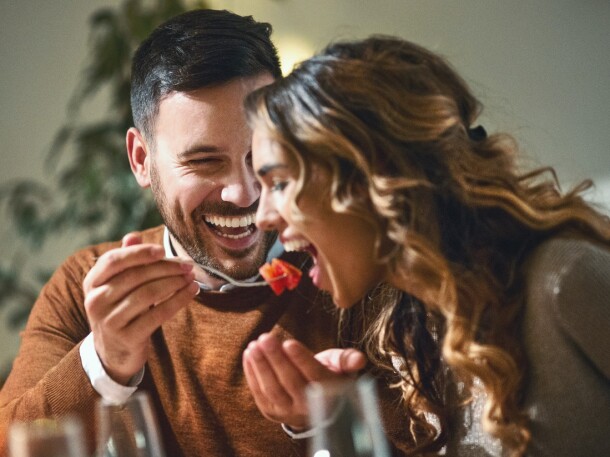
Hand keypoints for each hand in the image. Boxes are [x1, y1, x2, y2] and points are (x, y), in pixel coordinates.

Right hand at [83, 233, 198, 384]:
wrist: (113, 353)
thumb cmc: (120, 310)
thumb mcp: (116, 286)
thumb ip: (125, 261)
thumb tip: (134, 235)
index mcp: (91, 282)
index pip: (114, 260)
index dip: (139, 253)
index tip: (162, 250)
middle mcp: (95, 301)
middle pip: (135, 276)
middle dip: (166, 268)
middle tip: (187, 265)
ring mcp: (109, 321)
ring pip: (148, 294)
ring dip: (175, 283)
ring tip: (191, 277)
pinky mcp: (127, 337)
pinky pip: (158, 314)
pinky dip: (178, 301)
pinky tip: (191, 292)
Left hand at [242, 333, 365, 429]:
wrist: (317, 406)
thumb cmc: (329, 377)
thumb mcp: (340, 366)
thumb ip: (347, 359)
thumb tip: (360, 359)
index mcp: (328, 392)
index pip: (314, 375)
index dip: (301, 359)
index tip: (288, 342)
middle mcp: (308, 406)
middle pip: (290, 381)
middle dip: (276, 358)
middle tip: (266, 337)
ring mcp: (288, 412)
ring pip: (272, 389)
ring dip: (261, 366)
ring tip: (255, 345)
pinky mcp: (272, 412)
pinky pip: (259, 393)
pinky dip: (252, 373)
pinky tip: (249, 354)